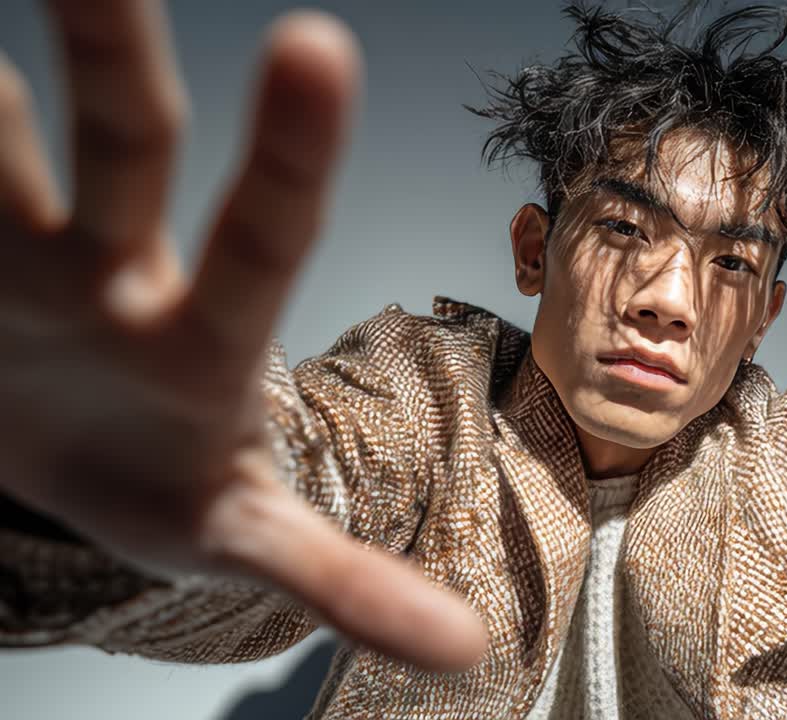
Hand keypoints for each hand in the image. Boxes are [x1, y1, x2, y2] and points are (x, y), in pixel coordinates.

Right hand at [0, 1, 484, 670]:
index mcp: (203, 335)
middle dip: (108, 54)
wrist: (61, 458)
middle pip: (119, 151)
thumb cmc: (168, 481)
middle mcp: (110, 268)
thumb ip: (343, 581)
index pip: (263, 235)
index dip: (291, 154)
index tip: (316, 44)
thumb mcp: (248, 535)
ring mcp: (14, 259)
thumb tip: (467, 650)